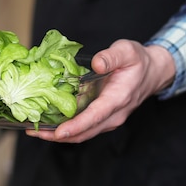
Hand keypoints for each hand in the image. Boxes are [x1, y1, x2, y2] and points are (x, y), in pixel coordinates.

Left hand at [26, 39, 175, 142]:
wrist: (152, 72)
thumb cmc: (138, 61)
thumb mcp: (127, 51)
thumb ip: (111, 57)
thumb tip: (96, 64)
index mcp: (118, 98)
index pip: (95, 116)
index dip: (76, 126)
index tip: (58, 132)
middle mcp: (114, 114)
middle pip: (84, 132)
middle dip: (58, 135)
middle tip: (32, 130)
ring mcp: (109, 119)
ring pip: (83, 134)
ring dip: (58, 135)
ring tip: (34, 129)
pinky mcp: (103, 118)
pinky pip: (84, 128)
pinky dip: (66, 129)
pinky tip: (48, 123)